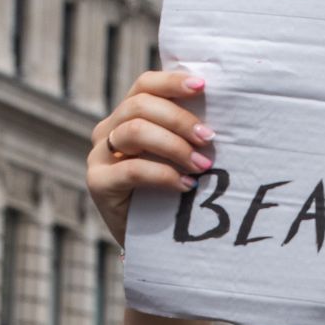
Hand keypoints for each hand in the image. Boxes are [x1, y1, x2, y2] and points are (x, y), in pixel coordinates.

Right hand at [87, 70, 213, 245]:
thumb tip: (225, 112)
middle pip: (140, 105)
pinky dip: (163, 175)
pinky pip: (131, 169)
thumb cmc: (173, 193)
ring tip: (202, 165)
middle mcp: (108, 131)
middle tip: (209, 139)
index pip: (144, 85)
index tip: (202, 86)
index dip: (172, 82)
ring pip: (135, 132)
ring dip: (174, 146)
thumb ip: (188, 134)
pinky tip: (186, 185)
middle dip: (180, 120)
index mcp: (127, 116)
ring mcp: (99, 156)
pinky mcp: (98, 183)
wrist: (151, 242)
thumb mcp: (179, 158)